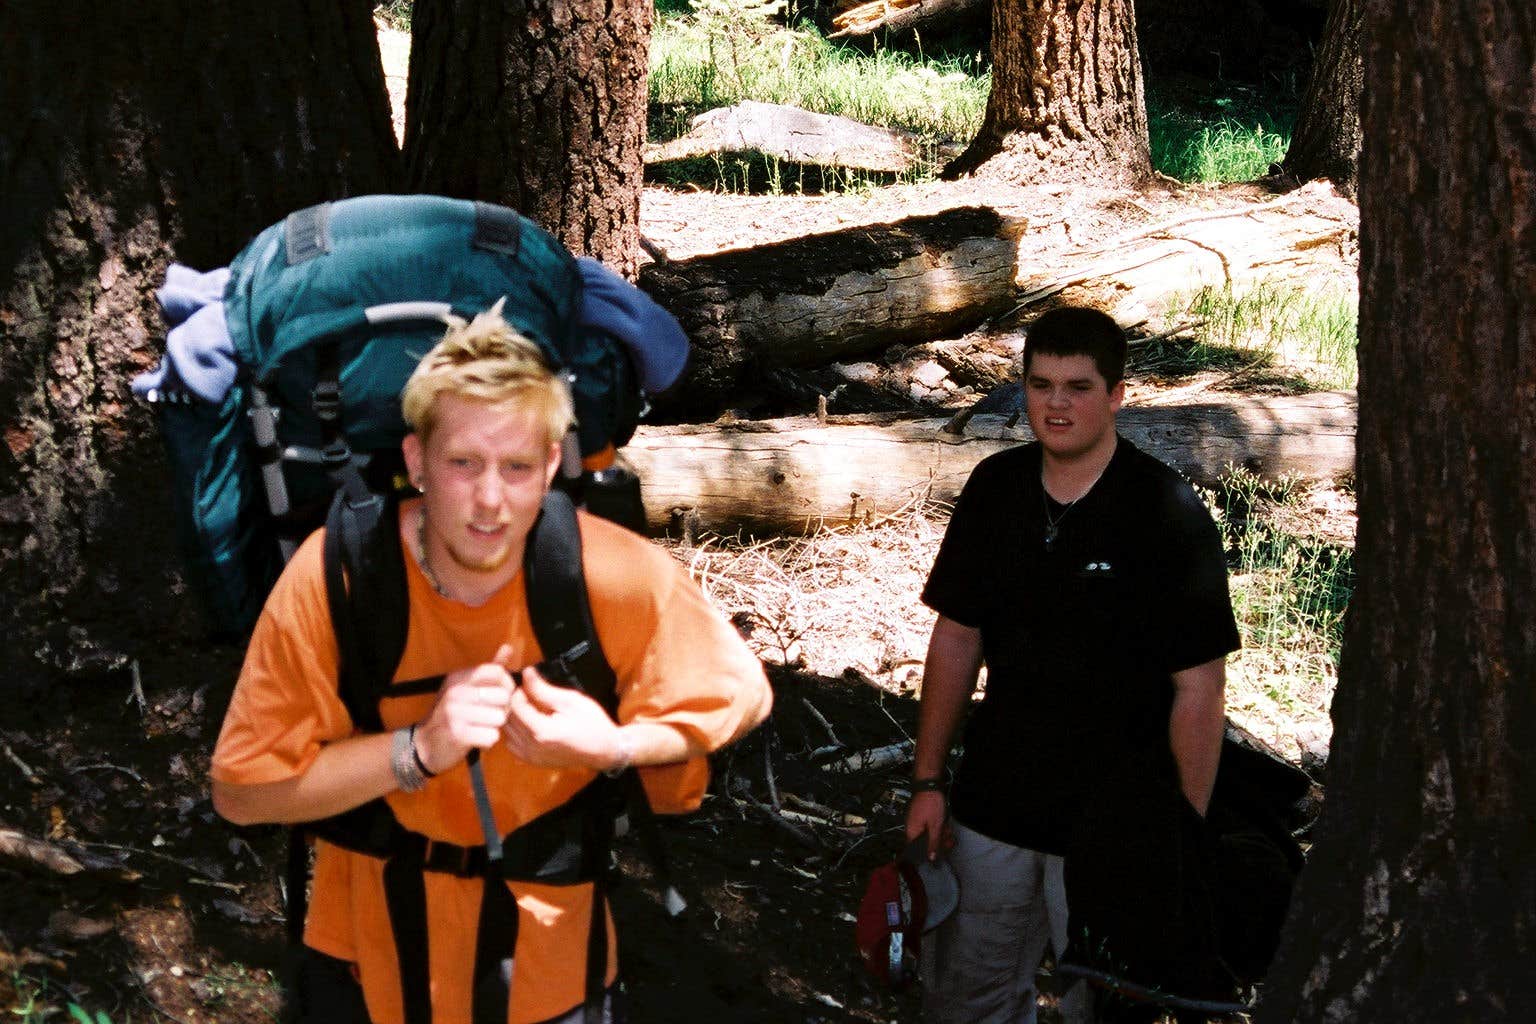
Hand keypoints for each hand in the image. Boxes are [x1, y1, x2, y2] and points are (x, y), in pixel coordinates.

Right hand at [413, 644, 516, 773]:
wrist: (424, 745)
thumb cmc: (453, 714)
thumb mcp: (466, 688)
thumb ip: (490, 670)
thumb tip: (508, 647)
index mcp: (458, 677)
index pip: (496, 672)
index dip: (507, 685)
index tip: (502, 696)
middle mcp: (455, 691)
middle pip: (503, 696)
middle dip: (503, 709)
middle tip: (491, 716)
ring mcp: (454, 713)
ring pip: (500, 718)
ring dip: (495, 726)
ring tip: (482, 727)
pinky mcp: (457, 734)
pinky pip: (492, 736)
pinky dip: (488, 741)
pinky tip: (477, 739)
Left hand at [502, 665, 622, 770]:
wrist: (604, 750)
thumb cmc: (592, 723)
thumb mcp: (570, 700)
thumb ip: (543, 689)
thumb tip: (526, 672)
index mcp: (542, 731)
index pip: (514, 706)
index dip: (517, 691)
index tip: (528, 684)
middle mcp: (532, 747)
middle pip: (507, 719)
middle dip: (512, 702)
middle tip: (525, 692)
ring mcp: (530, 757)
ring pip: (506, 732)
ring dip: (512, 717)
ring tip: (527, 706)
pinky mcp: (531, 762)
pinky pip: (512, 744)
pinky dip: (514, 731)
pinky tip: (528, 722)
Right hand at [904, 790, 950, 861]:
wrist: (930, 784)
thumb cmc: (930, 804)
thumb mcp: (935, 826)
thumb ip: (933, 842)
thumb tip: (930, 858)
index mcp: (912, 832)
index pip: (916, 850)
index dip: (926, 854)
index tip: (937, 857)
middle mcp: (912, 828)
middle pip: (925, 843)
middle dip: (938, 843)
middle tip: (949, 842)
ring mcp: (917, 822)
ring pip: (929, 834)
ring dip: (940, 835)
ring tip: (949, 833)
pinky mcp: (923, 817)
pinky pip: (930, 827)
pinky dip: (938, 828)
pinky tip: (946, 827)